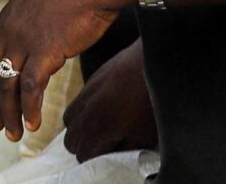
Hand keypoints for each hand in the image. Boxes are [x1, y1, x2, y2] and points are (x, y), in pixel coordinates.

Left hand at [0, 0, 131, 139]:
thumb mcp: (40, 0)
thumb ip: (32, 18)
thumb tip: (38, 27)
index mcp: (6, 18)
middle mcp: (9, 31)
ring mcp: (24, 41)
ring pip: (7, 84)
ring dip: (9, 112)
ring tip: (13, 133)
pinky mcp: (45, 51)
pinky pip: (31, 87)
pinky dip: (30, 108)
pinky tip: (33, 124)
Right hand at [61, 43, 156, 157]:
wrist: (156, 61)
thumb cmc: (156, 102)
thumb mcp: (146, 135)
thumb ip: (124, 149)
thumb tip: (112, 156)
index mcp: (99, 126)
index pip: (82, 154)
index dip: (94, 162)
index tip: (108, 161)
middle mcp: (86, 109)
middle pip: (70, 140)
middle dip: (83, 148)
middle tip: (104, 149)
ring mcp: (87, 92)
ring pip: (69, 120)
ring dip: (80, 130)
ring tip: (102, 132)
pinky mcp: (92, 79)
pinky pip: (77, 102)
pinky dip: (83, 113)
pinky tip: (105, 111)